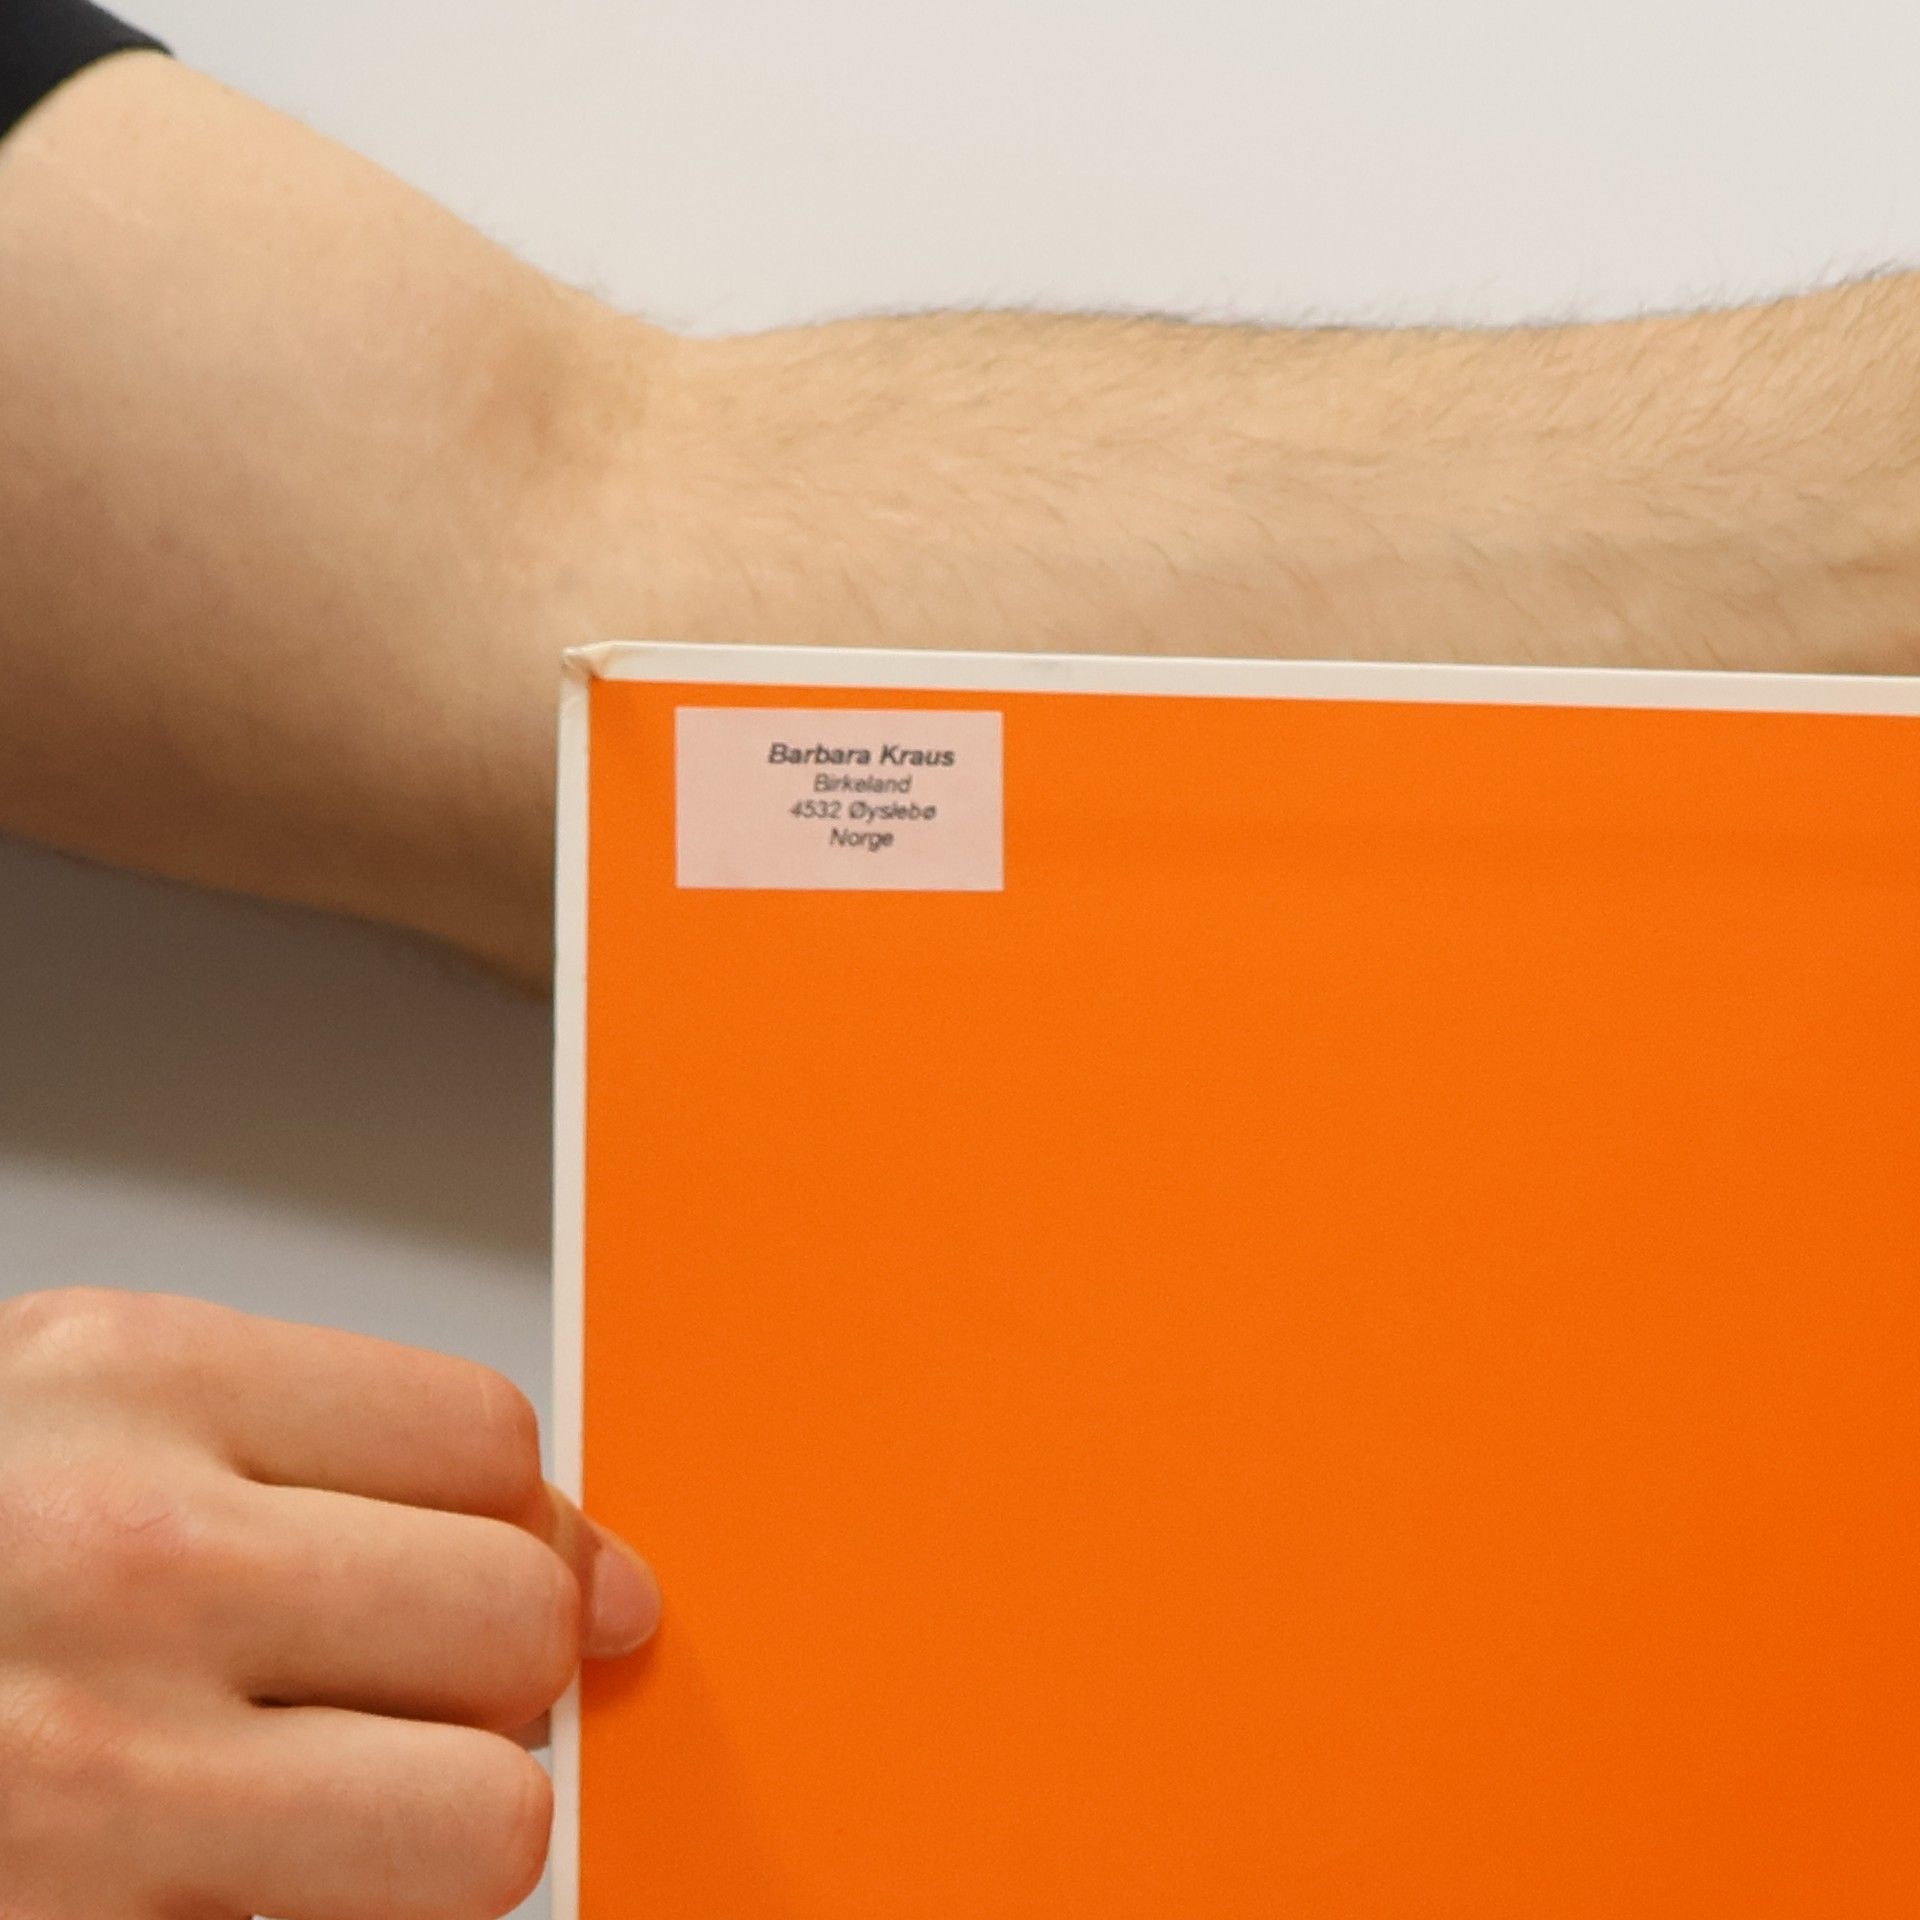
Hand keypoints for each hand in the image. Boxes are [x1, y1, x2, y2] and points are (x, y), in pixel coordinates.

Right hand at [0, 1287, 657, 1919]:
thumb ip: (340, 1453)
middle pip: (514, 1631)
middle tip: (392, 1693)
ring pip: (480, 1835)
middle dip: (494, 1676)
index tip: (498, 1569)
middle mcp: (111, 1578)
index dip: (523, 1523)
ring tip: (307, 1799)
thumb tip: (606, 1578)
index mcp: (127, 1387)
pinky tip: (202, 1878)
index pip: (491, 1448)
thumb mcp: (84, 1406)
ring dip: (433, 1828)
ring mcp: (81, 1802)